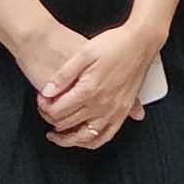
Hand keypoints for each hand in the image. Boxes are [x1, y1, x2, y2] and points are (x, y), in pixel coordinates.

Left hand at [36, 20, 157, 149]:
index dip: (44, 107)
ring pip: (86, 138)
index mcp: (89, 91)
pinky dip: (93, 142)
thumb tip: (47, 92)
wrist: (142, 41)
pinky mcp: (124, 111)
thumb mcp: (84, 52)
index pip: (57, 111)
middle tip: (47, 111)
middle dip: (52, 120)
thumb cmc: (115, 44)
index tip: (42, 100)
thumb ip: (63, 74)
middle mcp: (102, 105)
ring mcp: (114, 111)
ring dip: (69, 140)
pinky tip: (86, 138)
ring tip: (59, 135)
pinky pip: (106, 135)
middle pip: (68, 124)